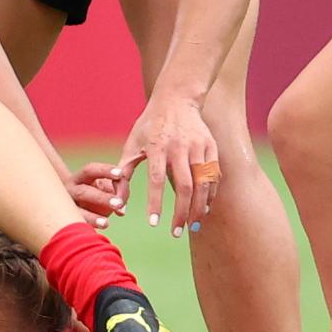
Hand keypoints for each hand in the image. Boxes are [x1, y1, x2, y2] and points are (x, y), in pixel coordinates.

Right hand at [66, 162, 125, 229]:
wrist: (69, 208)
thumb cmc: (96, 196)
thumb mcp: (106, 188)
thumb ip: (118, 188)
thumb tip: (125, 202)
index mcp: (81, 178)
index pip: (91, 170)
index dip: (105, 171)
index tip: (121, 174)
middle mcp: (71, 190)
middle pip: (84, 192)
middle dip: (102, 198)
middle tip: (118, 203)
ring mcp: (67, 207)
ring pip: (77, 211)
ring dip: (93, 217)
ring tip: (107, 223)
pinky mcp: (66, 222)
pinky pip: (75, 226)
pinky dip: (88, 229)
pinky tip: (98, 234)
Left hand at [116, 96, 218, 236]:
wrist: (177, 99)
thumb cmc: (149, 126)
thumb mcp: (131, 145)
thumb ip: (123, 174)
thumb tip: (118, 203)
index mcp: (158, 147)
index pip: (156, 180)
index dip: (156, 203)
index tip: (154, 224)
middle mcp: (181, 147)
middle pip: (185, 186)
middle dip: (182, 213)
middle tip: (176, 233)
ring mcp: (199, 146)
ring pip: (203, 183)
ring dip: (199, 207)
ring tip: (192, 226)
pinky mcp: (212, 146)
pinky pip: (214, 175)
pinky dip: (210, 195)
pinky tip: (203, 209)